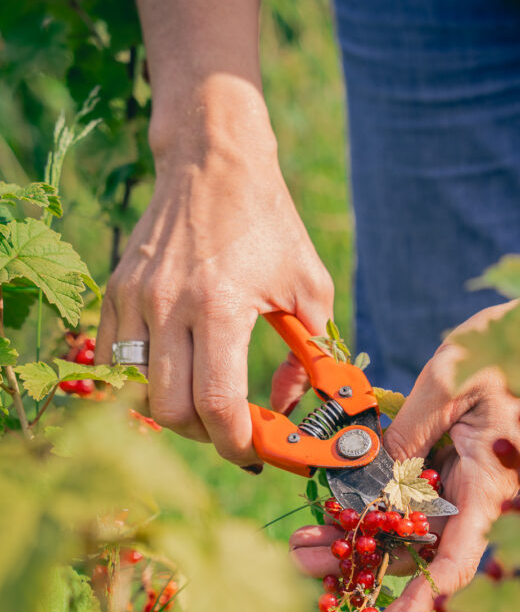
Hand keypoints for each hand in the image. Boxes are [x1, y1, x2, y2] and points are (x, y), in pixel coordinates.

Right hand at [95, 85, 333, 464]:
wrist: (213, 160)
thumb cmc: (270, 223)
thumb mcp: (310, 288)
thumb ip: (308, 357)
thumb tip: (286, 408)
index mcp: (220, 305)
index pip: (217, 405)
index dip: (237, 443)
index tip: (256, 452)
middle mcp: (168, 305)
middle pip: (172, 411)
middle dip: (206, 435)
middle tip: (233, 429)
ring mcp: (135, 299)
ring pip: (141, 391)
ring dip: (176, 410)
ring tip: (207, 399)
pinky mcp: (116, 292)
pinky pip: (119, 361)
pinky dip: (147, 380)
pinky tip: (178, 370)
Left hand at [289, 305, 519, 611]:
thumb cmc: (512, 347)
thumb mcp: (451, 382)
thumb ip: (409, 435)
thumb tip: (370, 482)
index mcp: (491, 486)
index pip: (453, 565)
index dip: (416, 605)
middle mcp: (477, 498)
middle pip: (416, 555)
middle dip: (359, 568)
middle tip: (301, 561)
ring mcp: (462, 486)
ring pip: (405, 531)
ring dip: (354, 539)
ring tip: (301, 542)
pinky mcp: (448, 470)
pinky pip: (406, 502)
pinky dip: (368, 508)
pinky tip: (327, 510)